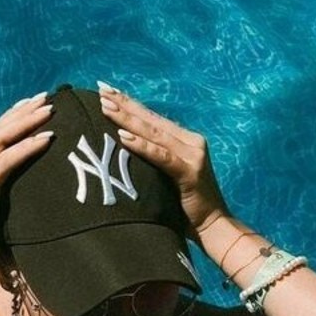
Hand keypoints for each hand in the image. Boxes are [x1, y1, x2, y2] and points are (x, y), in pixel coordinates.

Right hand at [0, 93, 54, 277]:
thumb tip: (19, 183)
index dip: (11, 116)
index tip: (32, 104)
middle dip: (22, 111)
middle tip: (45, 98)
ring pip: (1, 138)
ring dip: (27, 122)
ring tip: (49, 111)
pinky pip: (7, 160)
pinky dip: (28, 147)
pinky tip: (46, 139)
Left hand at [96, 81, 228, 239]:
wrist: (214, 227)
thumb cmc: (187, 207)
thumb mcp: (168, 177)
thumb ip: (155, 160)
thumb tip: (123, 149)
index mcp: (185, 140)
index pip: (153, 118)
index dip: (130, 103)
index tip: (106, 89)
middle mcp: (191, 142)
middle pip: (151, 120)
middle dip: (124, 104)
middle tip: (101, 89)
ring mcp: (192, 156)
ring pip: (154, 133)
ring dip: (127, 119)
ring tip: (106, 107)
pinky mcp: (190, 172)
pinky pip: (161, 156)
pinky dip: (142, 146)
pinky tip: (123, 137)